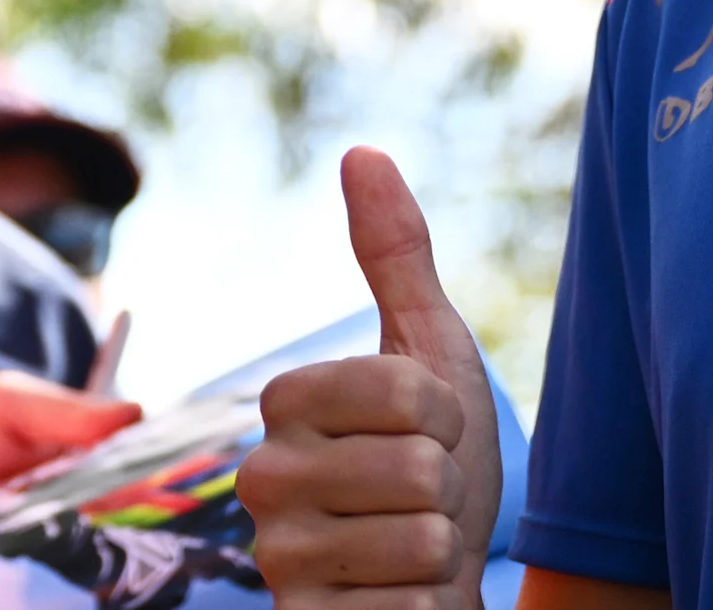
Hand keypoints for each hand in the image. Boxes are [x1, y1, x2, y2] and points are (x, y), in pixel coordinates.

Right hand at [239, 148, 499, 609]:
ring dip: (442, 552)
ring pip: (420, 538)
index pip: (410, 392)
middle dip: (449, 491)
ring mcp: (277, 560)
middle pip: (418, 465)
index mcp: (286, 401)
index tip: (431, 435)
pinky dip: (428, 606)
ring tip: (412, 551)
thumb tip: (362, 149)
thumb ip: (395, 257)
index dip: (450, 417)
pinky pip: (409, 607)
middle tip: (424, 501)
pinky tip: (399, 603)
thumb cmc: (438, 467)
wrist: (440, 584)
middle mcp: (262, 478)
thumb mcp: (433, 355)